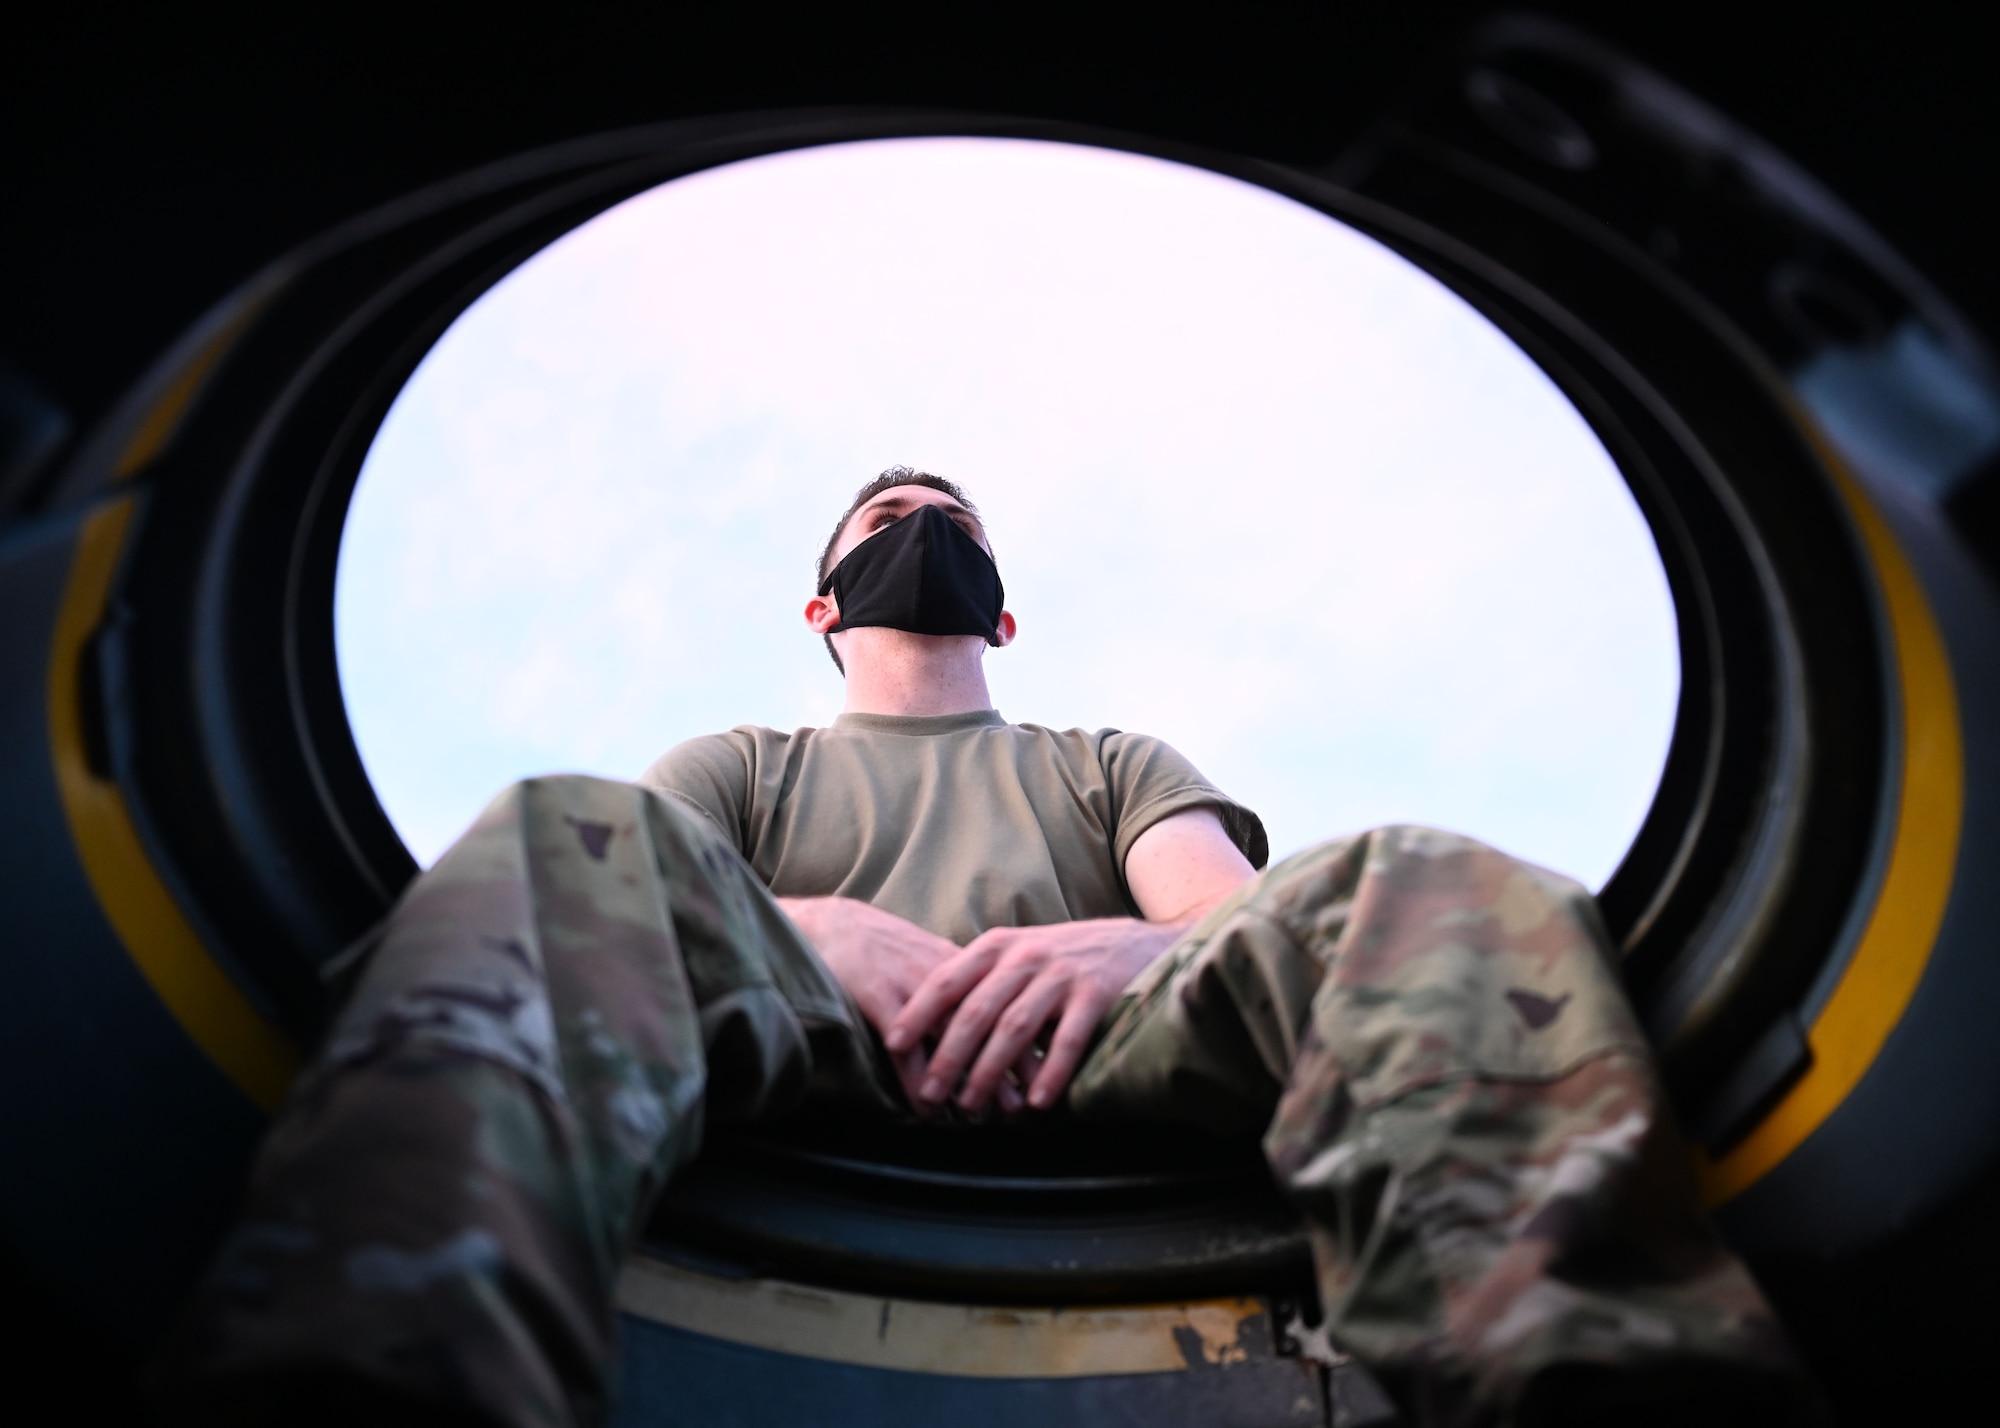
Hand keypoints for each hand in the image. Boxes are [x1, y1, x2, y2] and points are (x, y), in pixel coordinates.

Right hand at [777, 896, 1024, 1112]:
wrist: (835, 924)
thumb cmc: (887, 948)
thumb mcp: (935, 960)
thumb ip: (968, 987)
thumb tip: (1004, 1020)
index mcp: (964, 964)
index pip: (1009, 1000)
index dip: (1031, 1033)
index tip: (1053, 1066)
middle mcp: (946, 973)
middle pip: (989, 1020)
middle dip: (1010, 1063)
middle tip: (1027, 1101)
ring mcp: (914, 984)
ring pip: (951, 1036)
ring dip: (967, 1077)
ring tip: (984, 1112)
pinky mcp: (880, 996)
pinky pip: (905, 1046)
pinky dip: (916, 1079)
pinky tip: (925, 1106)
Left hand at [884, 917, 1187, 1114]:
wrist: (1135, 943)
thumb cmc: (1066, 958)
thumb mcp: (1019, 955)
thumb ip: (982, 979)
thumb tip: (930, 1019)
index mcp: (999, 947)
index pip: (948, 979)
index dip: (919, 1011)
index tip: (893, 1043)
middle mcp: (1026, 956)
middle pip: (977, 1010)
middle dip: (948, 1055)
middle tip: (928, 1093)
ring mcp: (1061, 974)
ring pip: (1015, 1027)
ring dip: (990, 1071)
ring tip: (972, 1105)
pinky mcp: (1096, 993)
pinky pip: (1067, 1038)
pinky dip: (1051, 1071)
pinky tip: (1037, 1102)